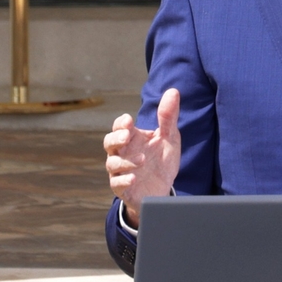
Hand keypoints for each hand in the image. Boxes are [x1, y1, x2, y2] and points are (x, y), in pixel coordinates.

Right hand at [107, 88, 183, 223]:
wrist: (163, 190)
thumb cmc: (162, 161)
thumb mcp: (169, 138)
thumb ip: (168, 117)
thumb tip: (173, 91)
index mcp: (132, 138)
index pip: (119, 127)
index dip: (121, 123)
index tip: (129, 121)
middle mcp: (123, 153)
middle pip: (109, 142)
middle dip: (115, 138)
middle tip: (127, 136)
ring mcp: (121, 171)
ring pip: (112, 163)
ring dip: (125, 161)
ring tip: (143, 159)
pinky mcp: (123, 188)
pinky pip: (116, 184)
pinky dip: (123, 180)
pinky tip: (134, 178)